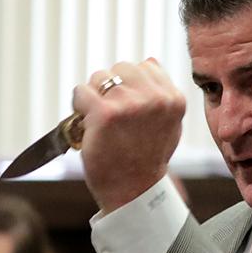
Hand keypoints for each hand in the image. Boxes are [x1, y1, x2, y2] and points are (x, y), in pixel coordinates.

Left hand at [72, 58, 186, 212]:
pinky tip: (86, 124)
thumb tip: (150, 60)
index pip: (146, 66)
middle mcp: (155, 98)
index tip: (127, 110)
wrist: (132, 192)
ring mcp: (129, 104)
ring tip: (100, 122)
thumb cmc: (146, 160)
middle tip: (111, 116)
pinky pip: (81, 92)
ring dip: (94, 96)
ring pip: (99, 77)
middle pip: (121, 68)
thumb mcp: (169, 125)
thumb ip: (162, 94)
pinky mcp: (104, 113)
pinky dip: (78, 107)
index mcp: (173, 98)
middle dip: (111, 88)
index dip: (130, 86)